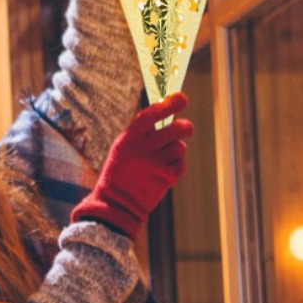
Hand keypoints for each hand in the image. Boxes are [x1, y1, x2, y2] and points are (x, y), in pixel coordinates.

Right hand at [71, 93, 193, 239]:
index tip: (180, 98)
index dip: (167, 105)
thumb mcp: (122, 150)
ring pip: (179, 146)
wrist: (115, 204)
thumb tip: (168, 116)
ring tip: (167, 156)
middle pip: (174, 129)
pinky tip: (165, 170)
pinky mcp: (165, 178)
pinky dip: (177, 164)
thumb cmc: (119, 174)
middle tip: (186, 128)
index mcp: (128, 139)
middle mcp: (142, 150)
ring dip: (177, 149)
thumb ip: (142, 135)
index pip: (151, 115)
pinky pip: (180, 163)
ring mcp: (155, 164)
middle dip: (184, 127)